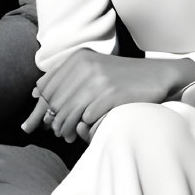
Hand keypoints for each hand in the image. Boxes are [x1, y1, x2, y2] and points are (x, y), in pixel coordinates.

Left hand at [21, 50, 194, 143]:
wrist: (159, 75)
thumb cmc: (123, 76)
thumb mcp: (93, 68)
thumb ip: (65, 78)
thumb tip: (36, 93)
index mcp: (77, 58)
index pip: (46, 88)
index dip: (39, 108)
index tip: (37, 123)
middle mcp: (85, 66)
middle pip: (54, 102)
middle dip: (51, 121)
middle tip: (56, 133)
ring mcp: (98, 80)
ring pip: (67, 112)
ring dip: (64, 128)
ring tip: (67, 136)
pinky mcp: (111, 94)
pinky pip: (86, 117)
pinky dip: (82, 128)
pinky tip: (82, 132)